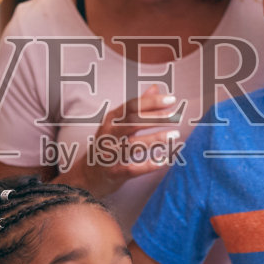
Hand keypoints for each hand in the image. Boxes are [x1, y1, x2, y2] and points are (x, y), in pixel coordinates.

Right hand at [60, 85, 182, 197]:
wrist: (88, 175)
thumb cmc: (108, 144)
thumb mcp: (118, 123)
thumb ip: (137, 107)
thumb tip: (155, 88)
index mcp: (110, 120)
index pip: (131, 107)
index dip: (151, 102)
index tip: (171, 99)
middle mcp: (108, 135)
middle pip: (132, 123)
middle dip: (155, 118)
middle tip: (175, 116)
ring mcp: (109, 154)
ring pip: (133, 145)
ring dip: (155, 139)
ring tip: (174, 135)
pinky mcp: (113, 172)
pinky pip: (133, 169)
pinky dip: (149, 165)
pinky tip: (164, 160)